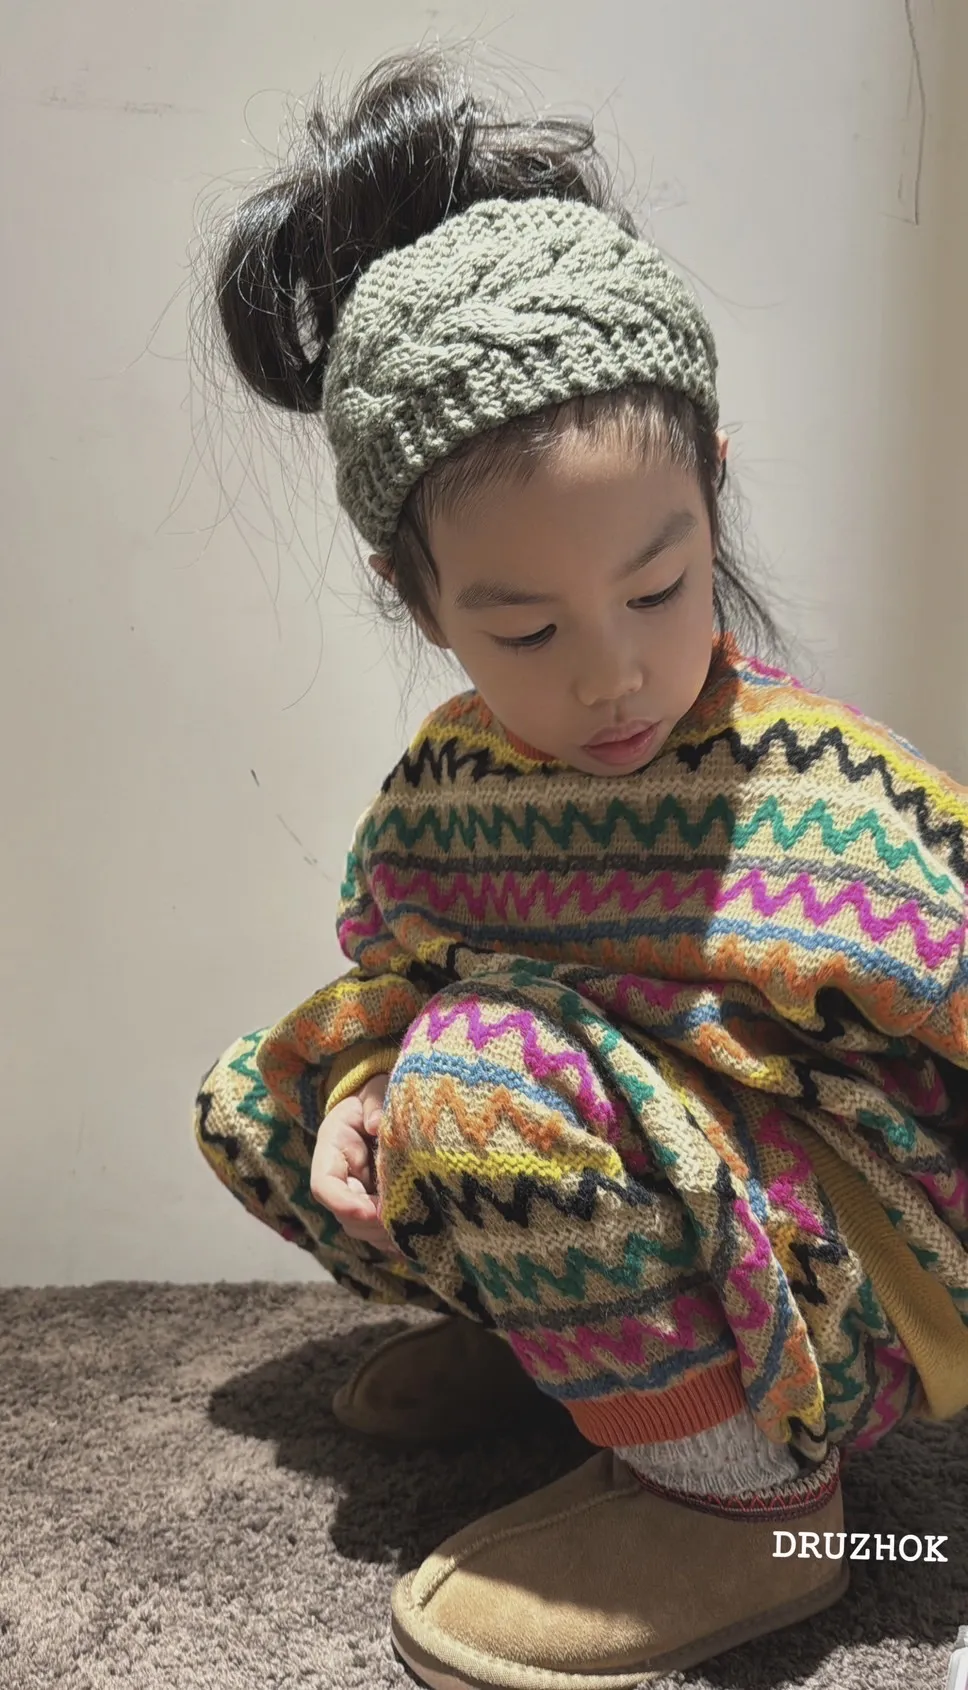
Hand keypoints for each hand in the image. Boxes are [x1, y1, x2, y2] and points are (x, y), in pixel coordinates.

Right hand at [309, 1073, 400, 1255]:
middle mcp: (340, 1177)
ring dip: (384, 1235)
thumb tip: (377, 1123)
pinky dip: (396, 1239)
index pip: (324, 1185)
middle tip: (404, 1223)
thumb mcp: (373, 1090)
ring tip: (415, 1234)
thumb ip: (373, 1103)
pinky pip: (379, 1229)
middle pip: (344, 1215)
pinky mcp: (374, 1202)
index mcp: (332, 1149)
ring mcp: (356, 1193)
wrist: (378, 1103)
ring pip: (361, 1227)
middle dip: (371, 1225)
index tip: (372, 1211)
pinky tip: (420, 1241)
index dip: (343, 1203)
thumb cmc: (375, 1094)